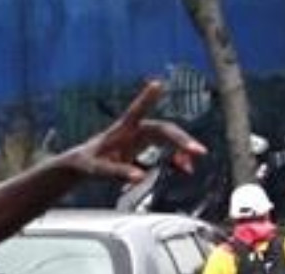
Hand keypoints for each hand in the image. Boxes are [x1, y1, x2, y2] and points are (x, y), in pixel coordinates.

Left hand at [70, 81, 205, 182]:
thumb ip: (118, 172)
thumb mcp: (98, 170)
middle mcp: (137, 130)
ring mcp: (144, 137)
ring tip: (189, 167)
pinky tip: (184, 168)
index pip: (135, 112)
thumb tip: (140, 177)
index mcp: (122, 130)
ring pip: (169, 139)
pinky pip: (168, 150)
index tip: (157, 85)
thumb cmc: (89, 163)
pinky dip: (176, 159)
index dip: (146, 99)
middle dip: (181, 139)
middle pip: (164, 130)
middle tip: (198, 151)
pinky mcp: (148, 146)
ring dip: (182, 150)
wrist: (86, 165)